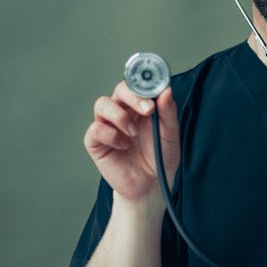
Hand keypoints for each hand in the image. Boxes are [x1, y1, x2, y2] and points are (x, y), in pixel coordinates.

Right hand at [83, 81, 179, 201]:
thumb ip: (168, 112)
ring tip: (133, 133)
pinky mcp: (97, 142)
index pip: (138, 84)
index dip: (143, 80)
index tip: (155, 83)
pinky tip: (123, 145)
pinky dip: (110, 135)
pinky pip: (95, 129)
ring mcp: (108, 126)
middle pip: (120, 89)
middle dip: (133, 96)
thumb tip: (166, 90)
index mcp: (141, 106)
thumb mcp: (171, 135)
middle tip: (148, 110)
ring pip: (102, 104)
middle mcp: (123, 111)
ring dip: (120, 115)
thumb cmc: (160, 158)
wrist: (151, 186)